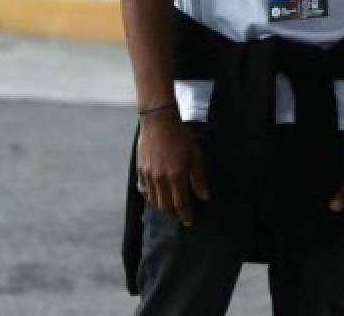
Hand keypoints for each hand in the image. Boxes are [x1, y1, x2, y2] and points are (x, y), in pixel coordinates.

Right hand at [135, 110, 208, 226]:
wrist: (159, 121)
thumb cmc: (181, 137)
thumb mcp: (196, 156)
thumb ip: (199, 179)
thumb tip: (204, 197)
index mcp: (176, 177)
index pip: (180, 204)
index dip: (185, 215)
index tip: (189, 221)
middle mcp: (160, 179)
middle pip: (165, 206)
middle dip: (173, 215)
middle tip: (179, 219)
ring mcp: (148, 175)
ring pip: (153, 200)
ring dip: (162, 208)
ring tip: (169, 210)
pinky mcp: (140, 170)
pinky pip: (144, 189)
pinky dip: (150, 196)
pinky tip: (155, 197)